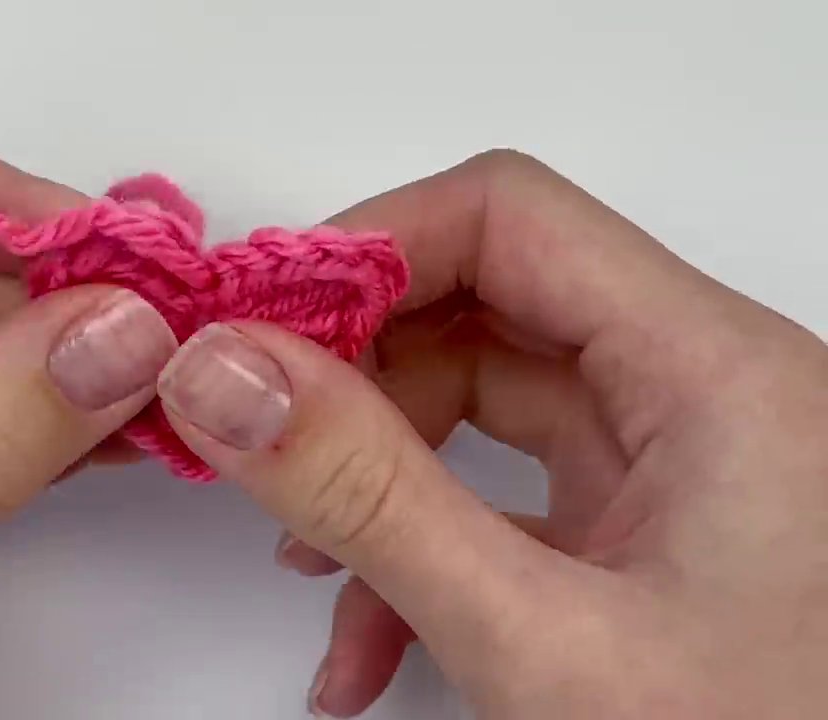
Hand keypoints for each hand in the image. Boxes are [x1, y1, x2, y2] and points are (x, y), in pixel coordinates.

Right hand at [154, 150, 827, 717]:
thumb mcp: (540, 639)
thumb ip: (371, 499)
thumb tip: (228, 377)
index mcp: (717, 374)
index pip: (509, 220)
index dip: (367, 249)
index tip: (252, 320)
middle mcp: (704, 395)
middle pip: (483, 309)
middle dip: (353, 380)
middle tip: (249, 433)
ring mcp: (675, 469)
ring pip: (481, 412)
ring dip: (375, 485)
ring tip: (304, 571)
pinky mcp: (644, 536)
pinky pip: (505, 501)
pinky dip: (422, 554)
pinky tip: (368, 645)